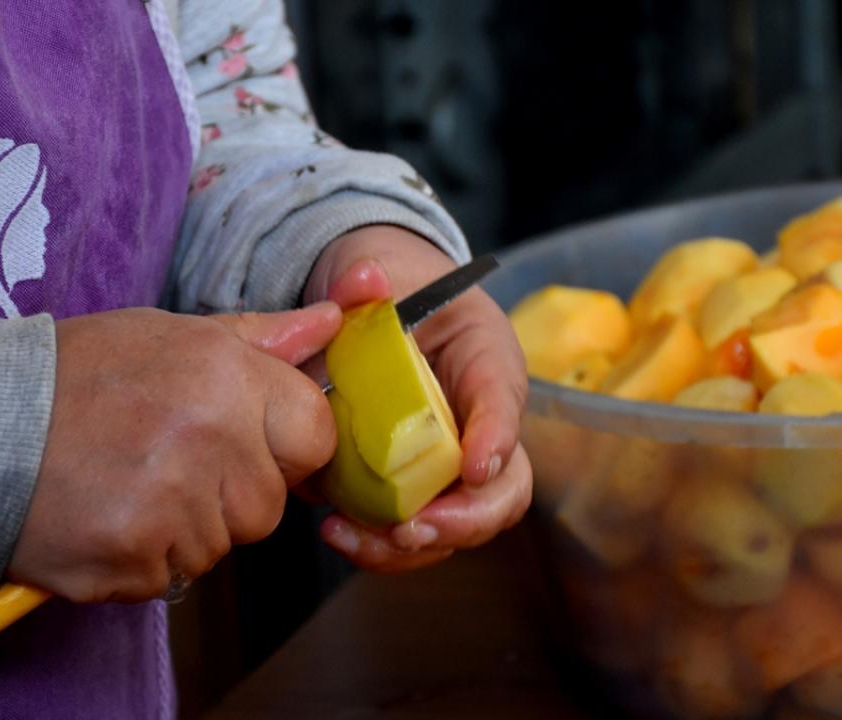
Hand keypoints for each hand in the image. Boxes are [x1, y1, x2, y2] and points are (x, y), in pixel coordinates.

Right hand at [8, 303, 340, 601]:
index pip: (315, 434)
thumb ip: (259, 338)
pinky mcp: (136, 559)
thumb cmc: (75, 376)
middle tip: (165, 461)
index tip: (246, 443)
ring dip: (185, 529)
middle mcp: (211, 438)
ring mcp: (175, 505)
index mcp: (227, 376)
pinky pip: (171, 576)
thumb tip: (332, 324)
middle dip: (230, 495)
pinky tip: (104, 516)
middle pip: (268, 504)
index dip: (285, 445)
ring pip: (221, 546)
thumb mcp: (168, 335)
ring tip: (126, 484)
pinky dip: (143, 559)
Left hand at [302, 226, 531, 571]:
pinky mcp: (413, 490)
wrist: (372, 312)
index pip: (504, 398)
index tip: (473, 468)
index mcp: (485, 360)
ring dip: (412, 546)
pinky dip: (379, 547)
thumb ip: (365, 276)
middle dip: (466, 518)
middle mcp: (481, 424)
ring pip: (461, 525)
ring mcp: (451, 465)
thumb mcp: (378, 270)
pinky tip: (337, 532)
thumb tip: (364, 281)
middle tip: (414, 527)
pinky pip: (414, 534)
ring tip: (354, 536)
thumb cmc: (393, 290)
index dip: (496, 437)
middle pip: (505, 489)